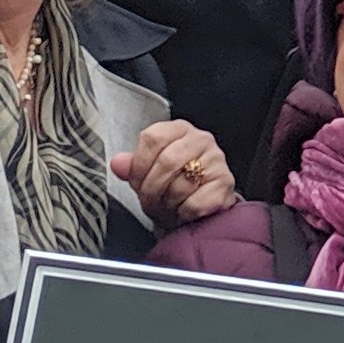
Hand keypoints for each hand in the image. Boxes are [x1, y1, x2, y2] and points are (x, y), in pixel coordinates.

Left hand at [113, 118, 237, 227]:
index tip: (136, 182)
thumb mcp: (149, 170)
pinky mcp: (225, 184)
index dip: (139, 165)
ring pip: (180, 185)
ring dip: (166, 204)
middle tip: (148, 202)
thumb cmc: (175, 182)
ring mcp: (217, 161)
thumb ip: (132, 166)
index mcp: (179, 129)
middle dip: (151, 189)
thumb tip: (118, 164)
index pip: (152, 138)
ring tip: (165, 207)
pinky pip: (195, 203)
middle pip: (166, 162)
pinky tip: (182, 211)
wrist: (204, 202)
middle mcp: (201, 139)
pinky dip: (183, 213)